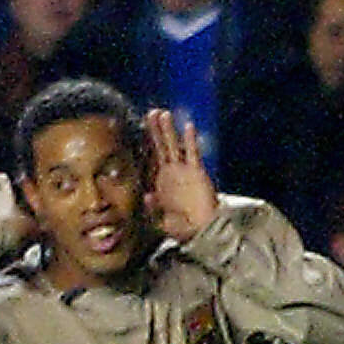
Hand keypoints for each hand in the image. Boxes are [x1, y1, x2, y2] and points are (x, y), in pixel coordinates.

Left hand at [145, 109, 216, 242]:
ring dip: (168, 129)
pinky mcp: (197, 173)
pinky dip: (190, 140)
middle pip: (162, 146)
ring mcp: (184, 171)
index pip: (153, 157)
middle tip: (151, 113)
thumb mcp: (162, 218)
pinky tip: (188, 126)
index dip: (148, 143)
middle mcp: (173, 173)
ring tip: (162, 114)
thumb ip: (153, 206)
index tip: (142, 128)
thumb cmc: (183, 226)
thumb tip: (147, 196)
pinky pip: (192, 154)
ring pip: (174, 145)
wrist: (201, 231)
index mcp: (162, 182)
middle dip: (156, 130)